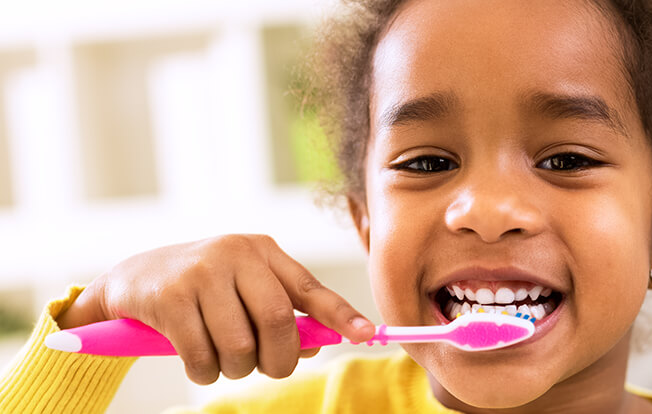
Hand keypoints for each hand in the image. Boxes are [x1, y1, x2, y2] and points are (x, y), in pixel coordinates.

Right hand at [56, 234, 374, 383]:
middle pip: (279, 323)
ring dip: (235, 369)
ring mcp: (201, 273)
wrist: (131, 280)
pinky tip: (196, 360)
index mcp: (263, 251)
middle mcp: (236, 254)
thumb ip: (283, 312)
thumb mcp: (244, 289)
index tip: (367, 335)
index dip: (341, 315)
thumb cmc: (202, 290)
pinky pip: (202, 356)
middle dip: (278, 360)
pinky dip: (204, 372)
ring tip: (223, 361)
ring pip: (240, 346)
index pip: (311, 288)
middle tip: (268, 369)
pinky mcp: (169, 298)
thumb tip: (319, 344)